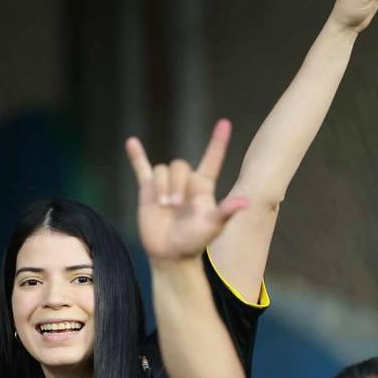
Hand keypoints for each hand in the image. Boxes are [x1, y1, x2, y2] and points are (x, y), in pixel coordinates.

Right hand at [126, 119, 248, 262]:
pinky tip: (131, 142)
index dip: (218, 142)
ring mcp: (166, 185)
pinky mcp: (148, 191)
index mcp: (203, 187)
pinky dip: (136, 156)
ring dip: (161, 186)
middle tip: (175, 206)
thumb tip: (246, 202)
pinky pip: (142, 168)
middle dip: (176, 184)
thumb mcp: (212, 227)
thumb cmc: (194, 242)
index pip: (212, 159)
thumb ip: (226, 211)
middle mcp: (185, 182)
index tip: (225, 123)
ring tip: (163, 206)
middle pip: (179, 165)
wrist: (169, 254)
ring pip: (162, 170)